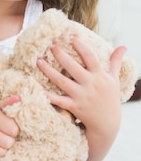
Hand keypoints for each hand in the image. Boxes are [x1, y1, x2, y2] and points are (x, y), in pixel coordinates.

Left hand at [37, 37, 125, 160]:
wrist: (108, 123)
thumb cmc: (110, 98)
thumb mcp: (114, 79)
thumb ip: (116, 62)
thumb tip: (124, 46)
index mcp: (100, 76)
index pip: (90, 57)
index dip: (80, 46)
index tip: (70, 37)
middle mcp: (90, 84)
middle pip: (73, 67)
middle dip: (61, 55)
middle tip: (51, 45)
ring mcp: (81, 96)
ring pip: (62, 82)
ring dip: (49, 71)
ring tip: (38, 61)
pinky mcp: (74, 107)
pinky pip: (59, 100)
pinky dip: (48, 96)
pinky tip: (37, 88)